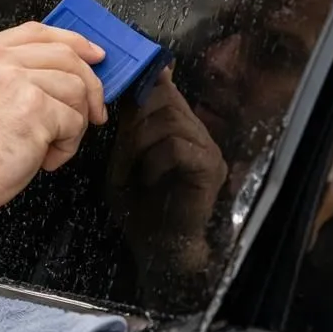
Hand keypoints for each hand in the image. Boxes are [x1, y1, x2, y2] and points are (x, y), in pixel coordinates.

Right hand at [0, 22, 105, 216]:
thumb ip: (9, 76)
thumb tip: (60, 77)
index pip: (38, 32)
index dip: (72, 42)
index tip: (92, 55)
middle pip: (66, 55)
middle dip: (89, 85)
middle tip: (94, 111)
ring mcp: (17, 81)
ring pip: (76, 88)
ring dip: (75, 122)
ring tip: (53, 144)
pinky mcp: (36, 108)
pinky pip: (74, 121)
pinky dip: (68, 145)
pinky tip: (46, 157)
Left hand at [105, 65, 227, 265]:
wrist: (157, 246)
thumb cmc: (138, 204)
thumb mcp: (124, 157)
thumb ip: (127, 126)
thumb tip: (127, 90)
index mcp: (178, 125)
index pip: (165, 88)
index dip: (142, 85)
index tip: (122, 93)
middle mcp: (197, 132)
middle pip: (165, 99)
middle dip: (135, 119)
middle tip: (123, 147)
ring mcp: (208, 148)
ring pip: (170, 121)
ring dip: (140, 142)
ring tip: (132, 168)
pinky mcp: (210, 168)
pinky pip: (177, 147)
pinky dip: (155, 161)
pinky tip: (148, 179)